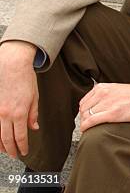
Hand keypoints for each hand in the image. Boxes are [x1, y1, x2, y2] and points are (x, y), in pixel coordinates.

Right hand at [0, 41, 38, 157]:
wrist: (12, 65)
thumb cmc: (26, 80)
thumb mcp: (34, 97)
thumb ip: (33, 114)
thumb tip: (33, 128)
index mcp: (19, 113)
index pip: (20, 137)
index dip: (22, 147)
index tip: (24, 152)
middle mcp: (5, 114)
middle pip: (6, 139)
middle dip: (11, 150)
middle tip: (16, 155)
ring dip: (1, 145)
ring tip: (7, 150)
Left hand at [78, 80, 129, 131]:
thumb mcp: (116, 90)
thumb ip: (104, 96)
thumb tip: (95, 107)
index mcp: (102, 87)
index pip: (84, 102)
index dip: (84, 112)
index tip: (87, 118)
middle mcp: (102, 93)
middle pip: (83, 110)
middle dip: (84, 119)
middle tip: (89, 125)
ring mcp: (107, 103)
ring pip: (85, 116)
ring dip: (85, 124)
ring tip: (90, 129)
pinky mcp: (112, 113)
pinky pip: (91, 121)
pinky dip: (85, 127)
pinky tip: (86, 130)